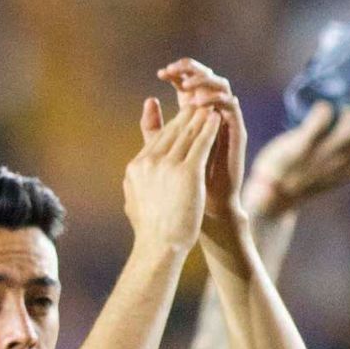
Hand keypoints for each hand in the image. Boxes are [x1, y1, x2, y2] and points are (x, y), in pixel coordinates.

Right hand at [123, 87, 222, 257]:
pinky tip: (217, 118)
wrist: (160, 246)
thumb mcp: (134, 198)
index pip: (158, 138)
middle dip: (188, 114)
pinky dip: (210, 128)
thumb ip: (135, 179)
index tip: (184, 115)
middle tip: (200, 101)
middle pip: (172, 131)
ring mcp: (167, 166)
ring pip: (188, 133)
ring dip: (200, 116)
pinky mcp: (187, 172)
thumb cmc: (150, 229)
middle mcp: (149, 162)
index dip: (174, 124)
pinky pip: (201, 143)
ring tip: (210, 105)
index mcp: (137, 166)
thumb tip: (132, 172)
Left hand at [159, 59, 250, 261]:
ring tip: (188, 84)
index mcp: (194, 116)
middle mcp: (211, 115)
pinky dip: (217, 100)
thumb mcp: (162, 151)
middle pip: (205, 81)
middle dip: (191, 71)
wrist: (203, 207)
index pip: (188, 85)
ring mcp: (225, 122)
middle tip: (175, 69)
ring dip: (205, 82)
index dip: (178, 75)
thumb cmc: (181, 182)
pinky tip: (200, 102)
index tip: (162, 71)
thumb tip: (149, 100)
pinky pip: (231, 107)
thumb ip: (154, 128)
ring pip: (221, 88)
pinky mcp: (236, 131)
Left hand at [244, 101, 349, 224]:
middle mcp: (338, 165)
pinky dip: (323, 109)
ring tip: (338, 111)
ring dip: (349, 112)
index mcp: (348, 172)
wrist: (269, 199)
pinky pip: (319, 122)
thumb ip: (346, 161)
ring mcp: (319, 157)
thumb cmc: (299, 180)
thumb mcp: (329, 176)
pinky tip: (319, 110)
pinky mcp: (298, 148)